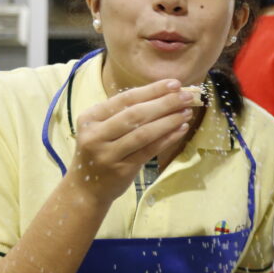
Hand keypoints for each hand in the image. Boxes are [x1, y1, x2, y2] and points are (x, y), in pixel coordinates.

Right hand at [66, 79, 196, 202]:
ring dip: (169, 121)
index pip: (125, 99)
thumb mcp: (102, 129)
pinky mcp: (120, 169)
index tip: (175, 84)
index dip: (152, 90)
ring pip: (143, 133)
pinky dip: (167, 138)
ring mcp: (106, 154)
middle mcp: (95, 134)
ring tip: (187, 112)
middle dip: (164, 103)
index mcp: (90, 118)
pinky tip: (181, 129)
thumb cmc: (100, 152)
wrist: (86, 188)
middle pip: (135, 114)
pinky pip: (148, 150)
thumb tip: (165, 94)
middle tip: (187, 96)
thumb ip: (125, 113)